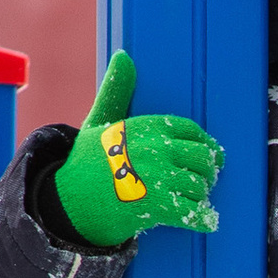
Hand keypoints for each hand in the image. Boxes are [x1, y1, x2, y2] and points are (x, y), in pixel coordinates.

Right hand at [51, 51, 226, 250]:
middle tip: (203, 179)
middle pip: (202, 158)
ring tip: (194, 199)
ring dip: (201, 195)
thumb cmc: (86, 163)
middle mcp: (157, 148)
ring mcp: (160, 177)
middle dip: (206, 171)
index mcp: (146, 126)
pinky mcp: (159, 206)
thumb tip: (124, 57)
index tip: (208, 153)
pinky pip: (195, 212)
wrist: (69, 201)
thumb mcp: (99, 122)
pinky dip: (204, 219)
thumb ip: (117, 91)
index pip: (190, 130)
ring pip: (200, 185)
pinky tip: (206, 221)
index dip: (203, 143)